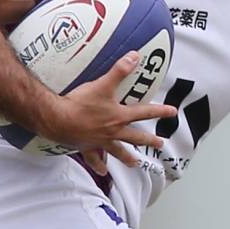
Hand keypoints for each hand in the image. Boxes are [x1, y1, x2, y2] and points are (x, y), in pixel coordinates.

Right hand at [34, 53, 174, 168]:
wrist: (57, 119)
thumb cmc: (79, 104)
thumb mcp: (102, 84)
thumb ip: (119, 70)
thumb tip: (134, 57)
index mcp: (118, 116)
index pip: (144, 112)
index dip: (159, 111)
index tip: (172, 112)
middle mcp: (111, 132)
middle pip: (134, 137)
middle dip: (148, 140)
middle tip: (159, 144)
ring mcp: (99, 141)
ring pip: (117, 151)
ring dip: (127, 158)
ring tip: (135, 163)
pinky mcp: (85, 146)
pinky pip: (94, 159)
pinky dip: (99, 166)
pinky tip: (102, 171)